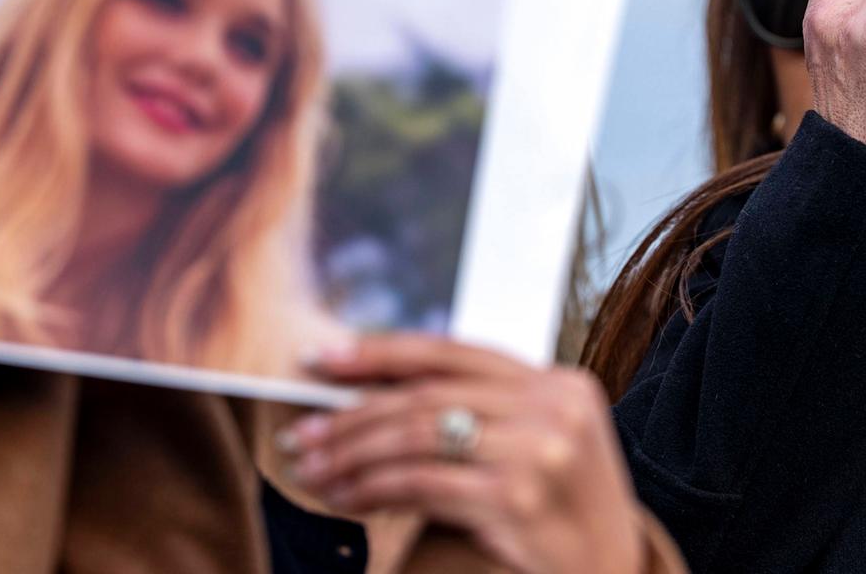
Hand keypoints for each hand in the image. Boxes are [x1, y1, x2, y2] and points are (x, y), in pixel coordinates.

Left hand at [282, 334, 645, 573]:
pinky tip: (346, 497)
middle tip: (303, 434)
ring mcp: (540, 448)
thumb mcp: (538, 444)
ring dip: (352, 454)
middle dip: (352, 415)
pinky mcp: (518, 496)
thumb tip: (371, 396)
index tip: (322, 361)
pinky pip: (423, 482)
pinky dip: (373, 488)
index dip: (380, 352)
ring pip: (417, 435)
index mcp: (557, 381)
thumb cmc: (562, 513)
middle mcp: (552, 404)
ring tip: (312, 470)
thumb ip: (482, 412)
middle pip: (426, 395)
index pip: (451, 352)